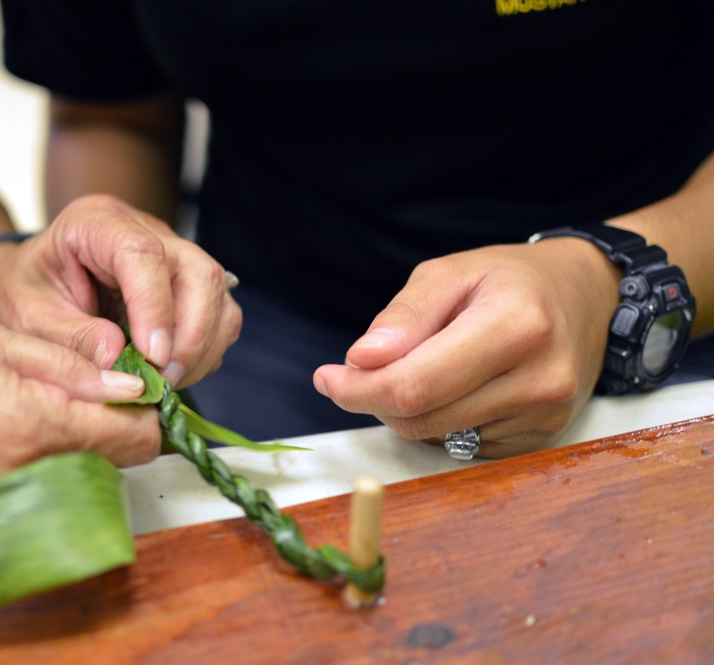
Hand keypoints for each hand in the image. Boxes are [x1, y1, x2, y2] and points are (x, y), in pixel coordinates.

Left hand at [0, 194, 241, 387]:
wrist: (26, 285)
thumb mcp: (25, 316)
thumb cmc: (20, 293)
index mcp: (96, 223)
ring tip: (164, 382)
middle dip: (191, 334)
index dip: (155, 307)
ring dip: (203, 347)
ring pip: (218, 294)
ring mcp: (172, 255)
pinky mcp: (186, 284)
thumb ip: (69, 337)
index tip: (152, 357)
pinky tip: (171, 372)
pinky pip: (219, 315)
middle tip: (162, 381)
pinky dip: (205, 351)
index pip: (142, 253)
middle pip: (199, 271)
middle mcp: (145, 230)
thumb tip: (118, 359)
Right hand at [0, 314, 159, 514]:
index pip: (135, 439)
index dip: (147, 412)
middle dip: (112, 431)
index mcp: (31, 422)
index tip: (139, 391)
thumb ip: (64, 364)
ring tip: (30, 407)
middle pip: (109, 466)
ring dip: (72, 449)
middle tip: (86, 392)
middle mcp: (21, 476)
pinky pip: (27, 498)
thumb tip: (128, 382)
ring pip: (71, 482)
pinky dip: (31, 469)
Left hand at [313, 240, 621, 456]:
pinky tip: (455, 388)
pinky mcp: (541, 440)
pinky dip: (440, 422)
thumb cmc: (510, 280)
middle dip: (376, 398)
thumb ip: (403, 317)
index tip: (327, 379)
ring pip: (435, 437)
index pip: (415, 384)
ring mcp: (545, 417)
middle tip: (362, 369)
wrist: (587, 298)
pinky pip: (461, 446)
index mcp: (515, 327)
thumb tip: (361, 361)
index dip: (359, 390)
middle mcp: (539, 380)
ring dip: (407, 411)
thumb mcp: (450, 272)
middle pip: (420, 418)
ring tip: (422, 366)